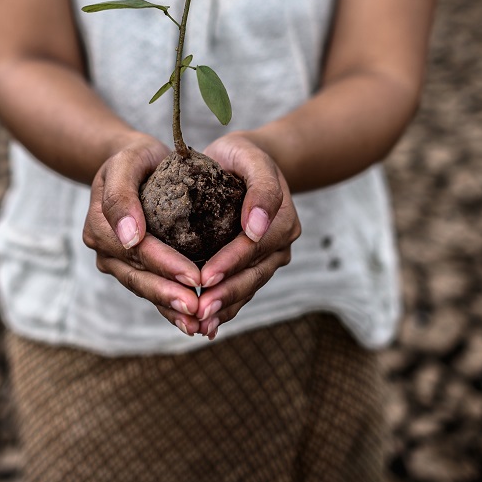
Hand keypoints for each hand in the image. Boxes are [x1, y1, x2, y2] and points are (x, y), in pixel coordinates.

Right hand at [82, 134, 207, 335]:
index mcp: (100, 224)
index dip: (165, 265)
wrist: (135, 163)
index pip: (137, 250)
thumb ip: (120, 194)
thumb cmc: (135, 157)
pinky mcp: (132, 268)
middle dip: (169, 294)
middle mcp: (104, 248)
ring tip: (198, 323)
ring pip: (144, 288)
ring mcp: (116, 261)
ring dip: (170, 307)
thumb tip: (128, 237)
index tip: (195, 277)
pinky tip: (190, 322)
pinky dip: (169, 307)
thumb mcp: (128, 160)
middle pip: (139, 276)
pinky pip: (150, 288)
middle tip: (199, 308)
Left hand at [194, 132, 300, 339]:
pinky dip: (225, 307)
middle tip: (199, 311)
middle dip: (225, 294)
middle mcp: (280, 244)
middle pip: (253, 274)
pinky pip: (242, 290)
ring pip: (248, 287)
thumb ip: (261, 188)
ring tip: (199, 325)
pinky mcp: (255, 266)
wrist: (245, 162)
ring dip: (224, 307)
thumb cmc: (243, 156)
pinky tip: (205, 325)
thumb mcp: (251, 157)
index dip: (230, 263)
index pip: (253, 247)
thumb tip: (258, 227)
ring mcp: (270, 258)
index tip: (204, 278)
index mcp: (282, 220)